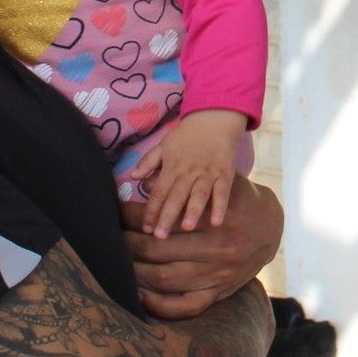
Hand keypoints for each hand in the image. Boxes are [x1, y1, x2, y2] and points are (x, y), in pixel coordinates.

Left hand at [120, 176, 283, 318]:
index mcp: (215, 218)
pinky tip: (141, 295)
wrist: (272, 228)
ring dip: (135, 272)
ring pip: (165, 279)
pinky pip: (186, 307)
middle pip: (156, 249)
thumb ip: (187, 183)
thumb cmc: (240, 199)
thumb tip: (145, 184)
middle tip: (112, 236)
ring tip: (118, 262)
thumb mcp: (221, 181)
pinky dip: (160, 306)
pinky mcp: (220, 293)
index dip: (132, 215)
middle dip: (127, 242)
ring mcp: (218, 274)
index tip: (116, 211)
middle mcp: (217, 249)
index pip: (162, 218)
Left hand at [130, 110, 245, 237]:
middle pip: (176, 196)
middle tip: (160, 236)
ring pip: (199, 194)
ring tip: (186, 228)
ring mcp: (208, 173)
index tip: (145, 228)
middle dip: (168, 216)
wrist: (213, 120)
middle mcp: (188, 172)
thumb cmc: (186, 136)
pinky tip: (217, 222)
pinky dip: (220, 206)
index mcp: (172, 167)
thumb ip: (148, 162)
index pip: (159, 191)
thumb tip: (133, 177)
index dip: (151, 210)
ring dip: (193, 211)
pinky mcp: (225, 174)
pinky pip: (222, 192)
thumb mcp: (163, 145)